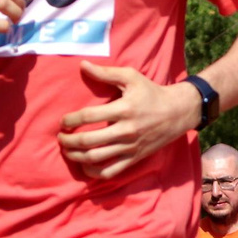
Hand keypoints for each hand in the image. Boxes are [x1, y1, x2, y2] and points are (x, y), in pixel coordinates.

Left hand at [59, 65, 201, 181]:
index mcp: (123, 109)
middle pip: (89, 140)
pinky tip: (85, 165)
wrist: (177, 113)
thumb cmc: (151, 93)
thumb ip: (106, 73)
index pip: (88, 117)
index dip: (71, 120)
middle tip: (60, 138)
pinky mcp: (134, 158)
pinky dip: (94, 172)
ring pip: (97, 158)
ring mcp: (130, 147)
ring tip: (68, 151)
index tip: (63, 122)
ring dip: (76, 156)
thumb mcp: (131, 77)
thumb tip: (82, 65)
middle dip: (69, 141)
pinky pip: (111, 171)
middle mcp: (126, 130)